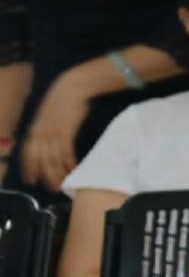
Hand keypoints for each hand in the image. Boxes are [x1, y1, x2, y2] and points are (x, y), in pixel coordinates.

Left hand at [20, 72, 90, 191]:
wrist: (71, 88)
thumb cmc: (62, 101)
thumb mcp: (48, 117)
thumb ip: (45, 130)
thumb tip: (48, 143)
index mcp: (34, 129)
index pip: (27, 153)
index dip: (28, 168)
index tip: (30, 180)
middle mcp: (41, 132)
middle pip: (40, 159)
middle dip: (45, 175)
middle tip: (51, 188)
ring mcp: (53, 132)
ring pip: (53, 158)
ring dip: (58, 172)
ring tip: (62, 183)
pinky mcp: (65, 131)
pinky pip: (65, 152)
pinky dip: (69, 162)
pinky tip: (72, 169)